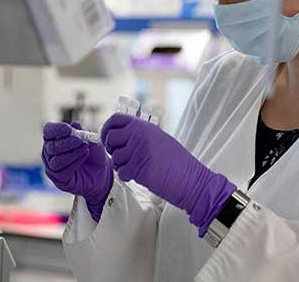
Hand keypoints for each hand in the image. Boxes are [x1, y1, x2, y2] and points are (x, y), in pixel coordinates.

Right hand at [42, 122, 112, 221]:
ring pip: (55, 161)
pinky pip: (62, 172)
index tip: (68, 129)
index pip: (48, 131)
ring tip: (85, 148)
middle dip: (66, 143)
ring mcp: (53, 167)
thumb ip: (83, 133)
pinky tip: (84, 156)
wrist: (103, 170)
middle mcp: (50, 152)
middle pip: (51, 147)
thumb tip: (74, 125)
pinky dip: (74, 162)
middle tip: (79, 141)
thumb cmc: (94, 153)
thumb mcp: (92, 140)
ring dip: (72, 153)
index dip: (56, 129)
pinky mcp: (59, 179)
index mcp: (55, 138)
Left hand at [101, 114, 235, 236]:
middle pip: (110, 138)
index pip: (115, 119)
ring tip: (138, 168)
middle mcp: (141, 134)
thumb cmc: (176, 162)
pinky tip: (141, 176)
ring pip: (115, 158)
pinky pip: (122, 173)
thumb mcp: (158, 139)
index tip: (108, 139)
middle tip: (123, 157)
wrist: (191, 179)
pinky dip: (128, 177)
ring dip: (122, 166)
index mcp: (145, 126)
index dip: (107, 129)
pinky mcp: (139, 167)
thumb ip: (139, 134)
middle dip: (112, 150)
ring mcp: (139, 150)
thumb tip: (115, 134)